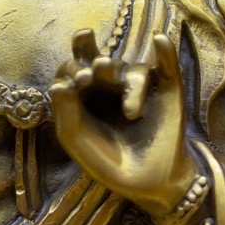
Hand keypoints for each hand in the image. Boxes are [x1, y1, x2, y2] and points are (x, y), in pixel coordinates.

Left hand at [49, 29, 197, 220]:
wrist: (145, 185)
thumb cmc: (106, 161)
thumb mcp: (78, 141)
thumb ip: (65, 113)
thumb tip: (58, 85)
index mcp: (85, 92)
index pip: (75, 67)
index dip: (74, 68)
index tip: (79, 79)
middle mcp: (111, 83)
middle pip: (103, 61)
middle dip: (100, 63)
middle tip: (100, 68)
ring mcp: (140, 86)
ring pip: (133, 71)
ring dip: (131, 85)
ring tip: (131, 113)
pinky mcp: (167, 90)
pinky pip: (166, 66)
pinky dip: (165, 52)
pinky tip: (159, 39)